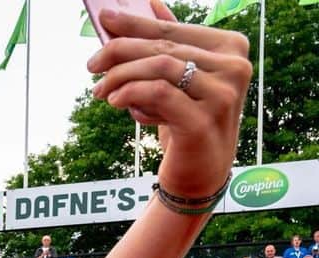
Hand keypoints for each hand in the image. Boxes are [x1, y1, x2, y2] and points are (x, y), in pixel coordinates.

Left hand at [87, 0, 250, 198]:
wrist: (199, 172)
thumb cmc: (186, 121)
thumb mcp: (179, 80)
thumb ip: (170, 44)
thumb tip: (148, 4)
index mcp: (231, 47)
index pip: (172, 30)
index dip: (135, 23)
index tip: (105, 18)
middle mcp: (234, 66)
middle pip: (163, 48)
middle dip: (120, 52)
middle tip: (92, 64)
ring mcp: (223, 94)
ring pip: (160, 67)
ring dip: (121, 76)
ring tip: (100, 90)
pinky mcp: (204, 120)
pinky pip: (159, 93)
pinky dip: (131, 93)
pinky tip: (115, 101)